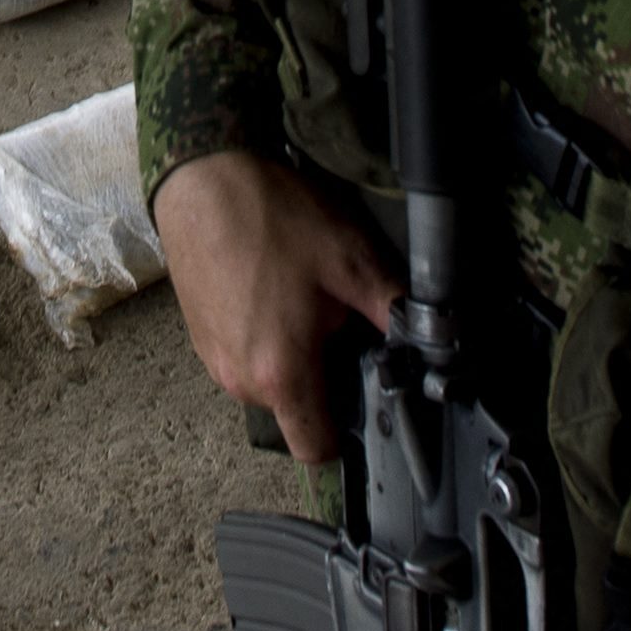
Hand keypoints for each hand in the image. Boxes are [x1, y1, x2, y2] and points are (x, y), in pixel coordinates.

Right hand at [151, 150, 405, 464]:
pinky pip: (244, 358)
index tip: (364, 397)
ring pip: (270, 383)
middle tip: (337, 320)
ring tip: (301, 297)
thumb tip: (428, 340)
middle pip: (297, 411)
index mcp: (281, 372)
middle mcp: (240, 379)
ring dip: (291, 356)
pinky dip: (263, 338)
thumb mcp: (350, 261)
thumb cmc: (270, 217)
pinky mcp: (201, 338)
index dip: (347, 436)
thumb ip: (393, 312)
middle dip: (323, 377)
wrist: (201, 179)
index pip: (315, 450)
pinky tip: (272, 289)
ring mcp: (214, 360)